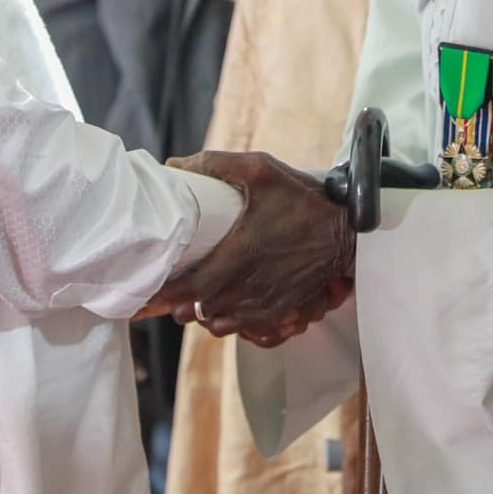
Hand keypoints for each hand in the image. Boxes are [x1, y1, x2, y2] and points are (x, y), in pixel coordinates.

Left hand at [150, 150, 355, 344]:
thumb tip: (175, 165)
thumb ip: (216, 165)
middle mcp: (248, 286)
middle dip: (177, 303)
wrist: (345, 234)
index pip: (188, 287)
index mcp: (238, 254)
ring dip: (201, 312)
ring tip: (193, 297)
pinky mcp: (277, 312)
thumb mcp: (262, 171)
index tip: (147, 285)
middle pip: (196, 310)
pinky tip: (223, 304)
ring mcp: (263, 303)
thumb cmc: (303, 201)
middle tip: (166, 287)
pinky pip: (240, 328)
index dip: (163, 292)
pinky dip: (226, 320)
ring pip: (217, 323)